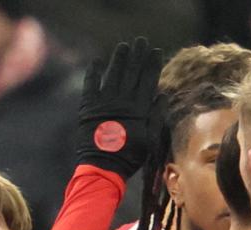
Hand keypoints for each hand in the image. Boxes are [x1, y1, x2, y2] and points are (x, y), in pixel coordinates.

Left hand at [76, 38, 164, 178]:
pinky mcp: (88, 108)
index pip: (148, 80)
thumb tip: (163, 95)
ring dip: (118, 59)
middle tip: (141, 41)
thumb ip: (156, 116)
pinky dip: (93, 73)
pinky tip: (96, 61)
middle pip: (131, 73)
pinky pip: (90, 86)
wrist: (102, 167)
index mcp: (138, 109)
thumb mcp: (150, 139)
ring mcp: (104, 103)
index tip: (155, 51)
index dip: (152, 64)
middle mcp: (121, 102)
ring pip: (113, 75)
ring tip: (124, 46)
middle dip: (137, 56)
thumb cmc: (129, 156)